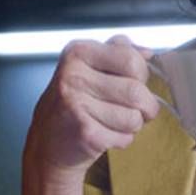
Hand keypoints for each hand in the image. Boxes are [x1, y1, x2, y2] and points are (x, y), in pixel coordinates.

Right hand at [22, 35, 160, 184]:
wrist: (47, 142)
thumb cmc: (73, 104)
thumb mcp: (89, 68)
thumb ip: (119, 53)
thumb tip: (147, 52)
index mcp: (78, 53)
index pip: (131, 59)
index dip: (142, 75)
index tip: (133, 81)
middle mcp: (73, 75)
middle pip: (137, 91)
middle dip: (145, 105)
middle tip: (133, 109)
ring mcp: (76, 104)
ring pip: (134, 117)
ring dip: (133, 125)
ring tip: (114, 122)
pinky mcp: (84, 133)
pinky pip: (124, 137)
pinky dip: (121, 139)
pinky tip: (104, 133)